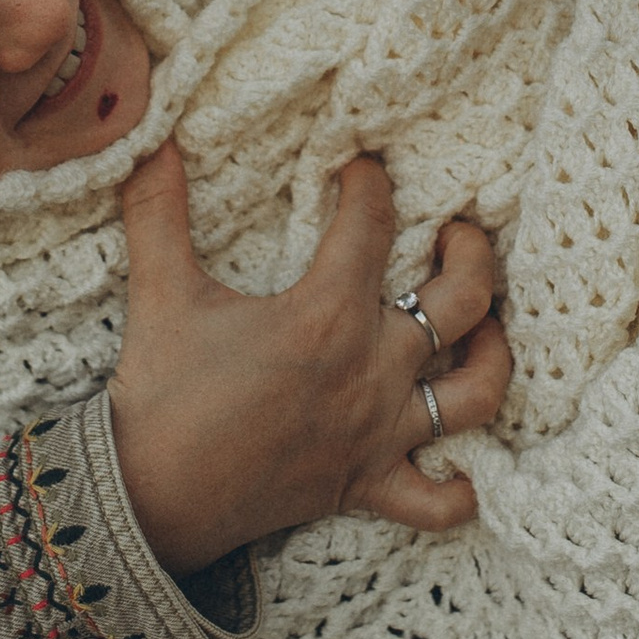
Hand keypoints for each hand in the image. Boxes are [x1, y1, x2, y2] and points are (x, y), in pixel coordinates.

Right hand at [107, 143, 505, 570]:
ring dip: (492, 356)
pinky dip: (458, 489)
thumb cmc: (161, 394)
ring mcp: (377, 432)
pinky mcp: (366, 485)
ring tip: (482, 328)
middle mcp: (370, 370)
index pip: (373, 224)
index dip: (371, 184)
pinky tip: (460, 467)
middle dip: (471, 254)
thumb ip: (158, 209)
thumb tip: (146, 138)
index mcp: (327, 314)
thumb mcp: (161, 291)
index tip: (360, 167)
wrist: (147, 498)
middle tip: (455, 233)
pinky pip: (437, 500)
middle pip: (462, 300)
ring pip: (475, 393)